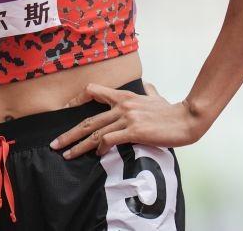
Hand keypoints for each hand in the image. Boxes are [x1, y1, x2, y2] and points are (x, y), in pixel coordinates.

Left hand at [49, 81, 203, 158]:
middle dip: (69, 134)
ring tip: (67, 154)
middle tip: (55, 143)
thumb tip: (148, 88)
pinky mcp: (134, 131)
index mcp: (124, 96)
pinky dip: (100, 148)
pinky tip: (97, 155)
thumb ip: (148, 92)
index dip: (78, 102)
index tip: (67, 113)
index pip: (94, 92)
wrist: (186, 119)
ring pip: (95, 133)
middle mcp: (122, 106)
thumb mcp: (156, 97)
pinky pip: (110, 140)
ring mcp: (127, 118)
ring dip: (79, 146)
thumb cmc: (172, 111)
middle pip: (88, 120)